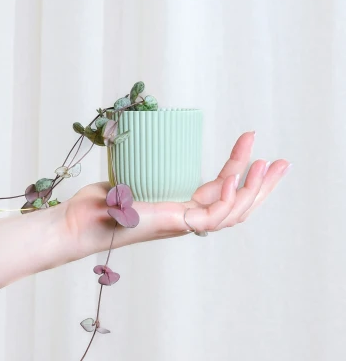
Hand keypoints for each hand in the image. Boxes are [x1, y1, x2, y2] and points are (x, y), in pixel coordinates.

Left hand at [64, 131, 291, 256]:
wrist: (76, 222)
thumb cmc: (96, 204)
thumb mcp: (130, 179)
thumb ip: (145, 167)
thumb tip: (146, 135)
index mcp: (179, 210)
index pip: (220, 191)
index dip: (240, 168)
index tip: (251, 140)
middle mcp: (185, 219)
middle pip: (236, 206)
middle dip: (263, 186)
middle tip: (283, 162)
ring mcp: (180, 224)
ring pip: (231, 214)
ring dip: (254, 191)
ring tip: (269, 164)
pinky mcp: (171, 225)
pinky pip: (209, 217)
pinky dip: (226, 199)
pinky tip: (235, 180)